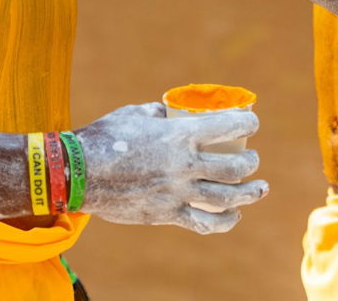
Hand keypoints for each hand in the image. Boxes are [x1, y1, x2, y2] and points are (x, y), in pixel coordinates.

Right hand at [76, 102, 267, 233]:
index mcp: (179, 135)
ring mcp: (177, 193)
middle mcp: (184, 165)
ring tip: (259, 189)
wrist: (77, 173)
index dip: (249, 122)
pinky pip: (204, 223)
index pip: (229, 126)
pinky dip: (225, 222)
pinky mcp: (166, 215)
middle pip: (235, 168)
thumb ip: (160, 113)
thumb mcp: (135, 113)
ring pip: (227, 198)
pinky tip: (234, 216)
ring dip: (249, 194)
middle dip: (251, 163)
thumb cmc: (105, 137)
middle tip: (253, 160)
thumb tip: (171, 113)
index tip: (253, 122)